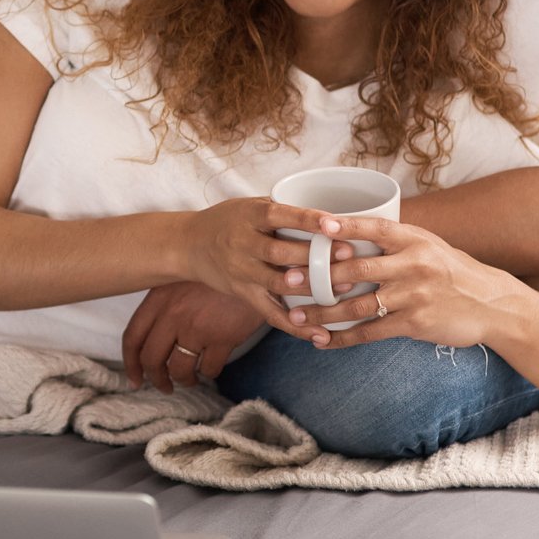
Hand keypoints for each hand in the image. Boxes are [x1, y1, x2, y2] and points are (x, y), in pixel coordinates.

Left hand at [121, 283, 261, 391]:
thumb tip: (154, 338)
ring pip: (179, 369)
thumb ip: (165, 303)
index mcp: (159, 297)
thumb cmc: (217, 272)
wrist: (254, 266)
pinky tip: (212, 366)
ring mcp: (197, 327)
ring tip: (191, 379)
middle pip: (152, 359)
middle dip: (156, 379)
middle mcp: (173, 314)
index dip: (131, 364)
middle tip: (165, 387)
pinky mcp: (222, 338)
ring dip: (184, 380)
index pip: (133, 337)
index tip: (135, 379)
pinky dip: (209, 372)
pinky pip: (209, 369)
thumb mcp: (183, 279)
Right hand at [180, 197, 339, 338]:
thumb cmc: (229, 220)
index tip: (334, 222)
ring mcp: (242, 272)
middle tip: (349, 255)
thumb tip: (332, 214)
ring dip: (309, 288)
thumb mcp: (251, 205)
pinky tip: (320, 334)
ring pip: (277, 283)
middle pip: (280, 253)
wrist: (189, 244)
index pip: (281, 215)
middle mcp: (243, 243)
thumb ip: (284, 210)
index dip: (307, 219)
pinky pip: (270, 313)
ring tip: (340, 290)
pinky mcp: (244, 294)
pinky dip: (296, 326)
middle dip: (315, 255)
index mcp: (249, 216)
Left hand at [298, 216, 527, 350]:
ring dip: (323, 313)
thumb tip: (344, 234)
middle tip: (287, 280)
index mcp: (413, 239)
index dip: (346, 225)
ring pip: (358, 305)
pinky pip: (371, 332)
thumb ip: (392, 240)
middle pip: (357, 270)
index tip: (318, 225)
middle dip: (318, 277)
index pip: (374, 227)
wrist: (491, 304)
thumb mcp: (427, 245)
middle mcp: (413, 264)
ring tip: (295, 316)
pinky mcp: (415, 323)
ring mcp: (414, 295)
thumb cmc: (451, 271)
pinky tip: (322, 340)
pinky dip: (343, 339)